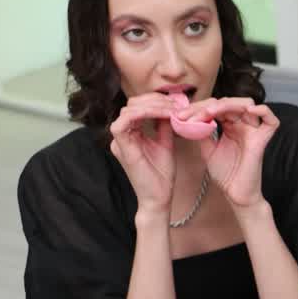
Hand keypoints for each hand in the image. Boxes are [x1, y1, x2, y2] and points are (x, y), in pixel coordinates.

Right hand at [109, 93, 177, 214]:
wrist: (159, 198)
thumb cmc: (162, 176)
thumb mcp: (166, 144)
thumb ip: (164, 126)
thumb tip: (171, 108)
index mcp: (131, 134)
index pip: (138, 107)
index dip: (157, 101)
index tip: (177, 103)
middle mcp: (122, 135)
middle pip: (132, 104)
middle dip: (156, 100)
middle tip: (177, 104)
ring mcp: (119, 140)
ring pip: (129, 110)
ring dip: (153, 106)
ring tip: (172, 110)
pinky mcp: (120, 146)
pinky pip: (125, 121)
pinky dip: (144, 114)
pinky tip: (163, 115)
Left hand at [176, 97, 278, 209]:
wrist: (235, 193)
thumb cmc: (225, 174)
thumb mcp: (207, 148)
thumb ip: (201, 131)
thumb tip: (189, 116)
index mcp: (231, 126)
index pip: (217, 106)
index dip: (198, 108)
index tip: (179, 116)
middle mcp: (244, 125)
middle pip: (228, 102)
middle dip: (206, 105)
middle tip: (187, 114)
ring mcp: (254, 131)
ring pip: (246, 104)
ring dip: (225, 105)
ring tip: (208, 112)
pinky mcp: (263, 140)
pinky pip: (271, 120)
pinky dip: (263, 111)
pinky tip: (245, 112)